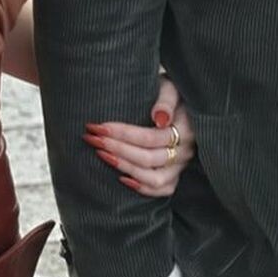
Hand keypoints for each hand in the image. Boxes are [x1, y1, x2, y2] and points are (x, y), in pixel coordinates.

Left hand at [83, 75, 197, 195]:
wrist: (184, 100)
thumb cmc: (172, 91)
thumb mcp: (170, 87)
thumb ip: (166, 100)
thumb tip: (160, 118)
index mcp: (186, 128)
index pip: (150, 138)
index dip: (122, 134)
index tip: (98, 127)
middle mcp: (185, 150)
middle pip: (147, 158)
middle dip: (116, 149)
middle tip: (92, 139)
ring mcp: (181, 165)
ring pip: (153, 178)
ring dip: (125, 168)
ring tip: (103, 155)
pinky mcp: (177, 174)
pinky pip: (162, 189)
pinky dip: (142, 187)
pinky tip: (122, 178)